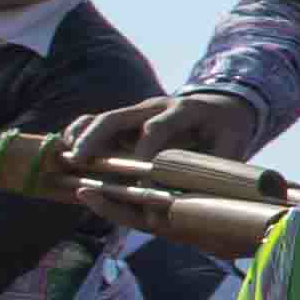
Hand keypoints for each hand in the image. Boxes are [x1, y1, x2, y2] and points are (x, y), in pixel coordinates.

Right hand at [62, 88, 259, 176]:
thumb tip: (202, 194)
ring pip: (104, 117)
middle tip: (79, 161)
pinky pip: (99, 120)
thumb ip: (217, 165)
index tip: (138, 182)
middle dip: (96, 138)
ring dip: (82, 136)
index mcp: (184, 110)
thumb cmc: (228, 129)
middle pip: (119, 116)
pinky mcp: (129, 118)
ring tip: (67, 158)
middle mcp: (156, 106)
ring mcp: (139, 110)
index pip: (157, 129)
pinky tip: (66, 148)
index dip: (145, 153)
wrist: (224, 105)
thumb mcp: (233, 144)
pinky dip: (80, 131)